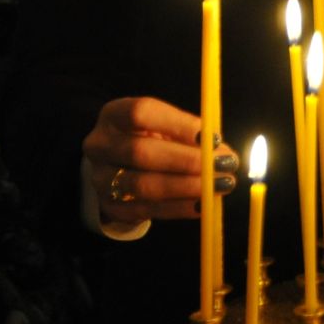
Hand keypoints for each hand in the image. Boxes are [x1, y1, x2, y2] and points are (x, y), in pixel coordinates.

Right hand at [82, 97, 237, 223]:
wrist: (119, 166)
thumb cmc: (152, 138)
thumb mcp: (166, 126)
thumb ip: (192, 134)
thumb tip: (223, 152)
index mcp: (114, 114)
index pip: (142, 113)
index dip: (179, 125)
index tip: (213, 138)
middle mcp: (100, 144)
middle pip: (141, 152)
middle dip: (188, 161)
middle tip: (224, 166)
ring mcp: (100, 177)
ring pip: (143, 185)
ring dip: (187, 187)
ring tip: (219, 185)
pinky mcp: (109, 206)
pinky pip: (146, 209)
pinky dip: (178, 208)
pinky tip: (202, 204)